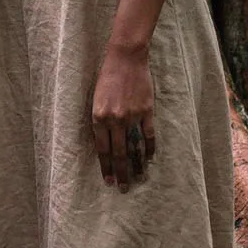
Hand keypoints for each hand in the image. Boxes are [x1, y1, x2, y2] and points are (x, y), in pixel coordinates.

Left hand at [91, 41, 155, 192]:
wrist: (125, 59)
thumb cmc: (107, 78)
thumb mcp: (97, 100)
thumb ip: (101, 122)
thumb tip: (106, 144)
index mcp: (98, 117)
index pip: (102, 149)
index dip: (106, 167)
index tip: (108, 181)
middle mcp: (114, 119)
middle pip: (118, 153)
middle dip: (120, 173)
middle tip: (123, 188)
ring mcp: (131, 116)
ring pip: (134, 147)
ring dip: (136, 165)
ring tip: (139, 178)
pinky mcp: (146, 111)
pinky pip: (149, 135)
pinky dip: (150, 148)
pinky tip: (150, 158)